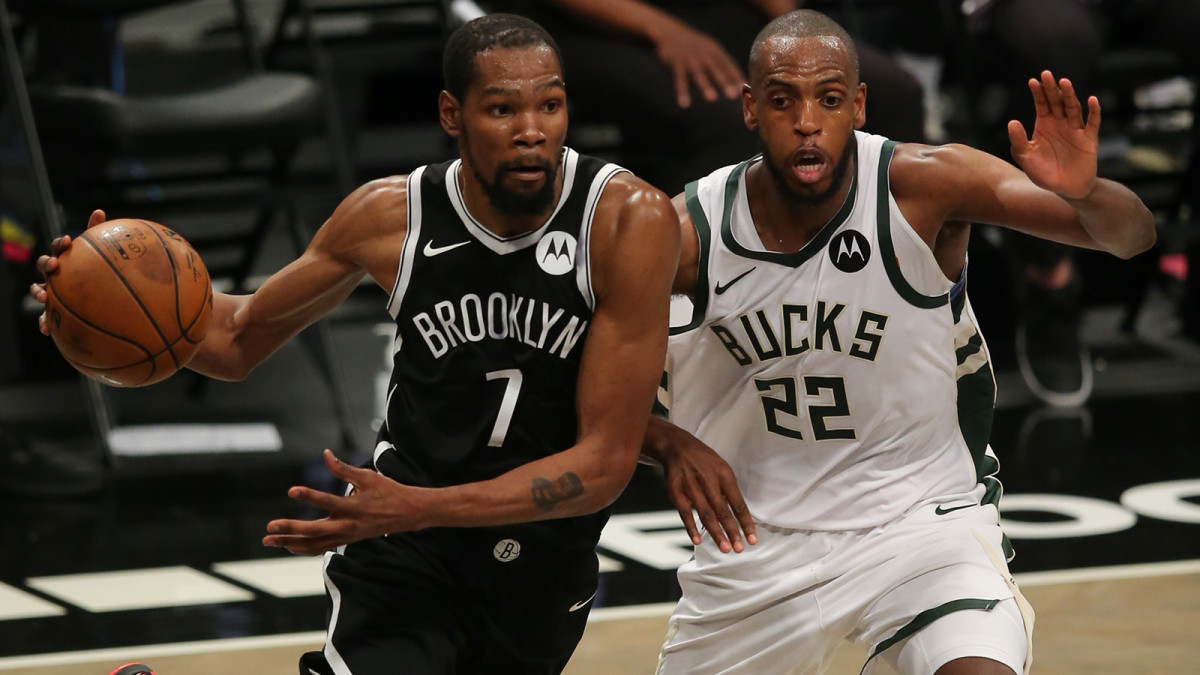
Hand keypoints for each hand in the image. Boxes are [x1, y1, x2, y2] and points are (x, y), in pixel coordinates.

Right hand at [29, 209, 106, 334]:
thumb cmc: (97, 275)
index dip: (59, 244)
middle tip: (55, 265)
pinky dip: (43, 322)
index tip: (67, 240)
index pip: (58, 249)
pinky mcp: (54, 312)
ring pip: (39, 290)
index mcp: (66, 260)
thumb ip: (98, 236)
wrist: (99, 304)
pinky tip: (46, 329)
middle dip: (46, 264)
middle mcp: (56, 275)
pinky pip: (45, 318)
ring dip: (38, 292)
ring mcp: (52, 292)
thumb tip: (98, 211)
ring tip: (44, 296)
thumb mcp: (101, 257)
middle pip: (44, 266)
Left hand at [263, 449, 425, 554]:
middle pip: (315, 531)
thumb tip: (325, 454)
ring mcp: (346, 536)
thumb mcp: (367, 476)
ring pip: (314, 544)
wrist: (406, 514)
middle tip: (270, 526)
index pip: (328, 502)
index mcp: (355, 506)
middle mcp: (348, 525)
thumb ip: (343, 468)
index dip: (309, 495)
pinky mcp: (346, 541)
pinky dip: (302, 547)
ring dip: (290, 542)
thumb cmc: (387, 491)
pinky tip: (288, 544)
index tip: (291, 490)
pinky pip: (320, 548)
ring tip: (269, 539)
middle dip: (291, 529)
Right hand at [647, 419, 756, 551]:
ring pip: (706, 515)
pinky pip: (685, 514)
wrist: (676, 446)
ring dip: (716, 534)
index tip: (752, 539)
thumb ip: (729, 490)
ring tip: (725, 548)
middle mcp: (708, 481)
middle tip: (739, 549)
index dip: (746, 523)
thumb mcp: (721, 468)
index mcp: (724, 475)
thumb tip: (738, 514)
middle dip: (732, 532)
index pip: (738, 503)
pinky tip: (698, 540)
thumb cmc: (703, 459)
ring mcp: (691, 488)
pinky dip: (691, 528)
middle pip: (723, 511)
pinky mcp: (676, 492)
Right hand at [650, 18, 743, 107]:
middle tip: (733, 95)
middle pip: (716, 69)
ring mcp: (690, 58)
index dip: (736, 76)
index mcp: (714, 50)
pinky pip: (679, 79)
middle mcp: (704, 53)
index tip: (744, 89)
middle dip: (724, 81)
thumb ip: (720, 64)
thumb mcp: (709, 49)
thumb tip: (737, 84)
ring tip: (712, 98)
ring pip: (699, 73)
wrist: (670, 32)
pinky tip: (684, 104)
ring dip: (705, 85)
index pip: (728, 64)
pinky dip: (682, 91)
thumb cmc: (694, 45)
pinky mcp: (676, 62)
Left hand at [1008, 70, 1099, 199]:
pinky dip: (1093, 112)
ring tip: (1064, 82)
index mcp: (1044, 125)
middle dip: (1051, 89)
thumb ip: (1018, 141)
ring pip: (1073, 108)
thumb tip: (1012, 122)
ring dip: (1069, 95)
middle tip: (1046, 74)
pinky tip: (1091, 100)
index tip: (1032, 81)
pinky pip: (1093, 123)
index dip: (1038, 93)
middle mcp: (1060, 123)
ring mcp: (1075, 129)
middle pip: (1057, 102)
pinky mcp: (1089, 139)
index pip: (1042, 104)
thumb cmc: (1044, 173)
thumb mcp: (1026, 158)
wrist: (1065, 189)